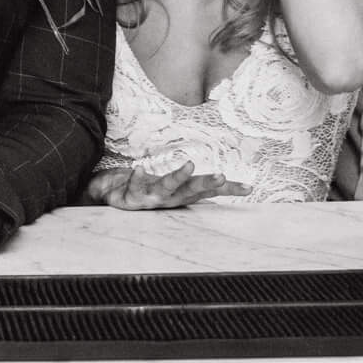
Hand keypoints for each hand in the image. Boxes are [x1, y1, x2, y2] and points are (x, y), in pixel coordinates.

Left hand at [85, 160, 248, 208]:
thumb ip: (197, 186)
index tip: (248, 188)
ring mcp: (151, 198)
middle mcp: (170, 198)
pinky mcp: (131, 197)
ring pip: (167, 187)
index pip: (210, 190)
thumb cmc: (149, 190)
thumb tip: (225, 182)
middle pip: (191, 189)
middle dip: (207, 183)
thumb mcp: (176, 188)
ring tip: (189, 164)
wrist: (114, 197)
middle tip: (222, 176)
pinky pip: (135, 184)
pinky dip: (137, 177)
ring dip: (178, 177)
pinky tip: (139, 167)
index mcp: (182, 194)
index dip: (228, 189)